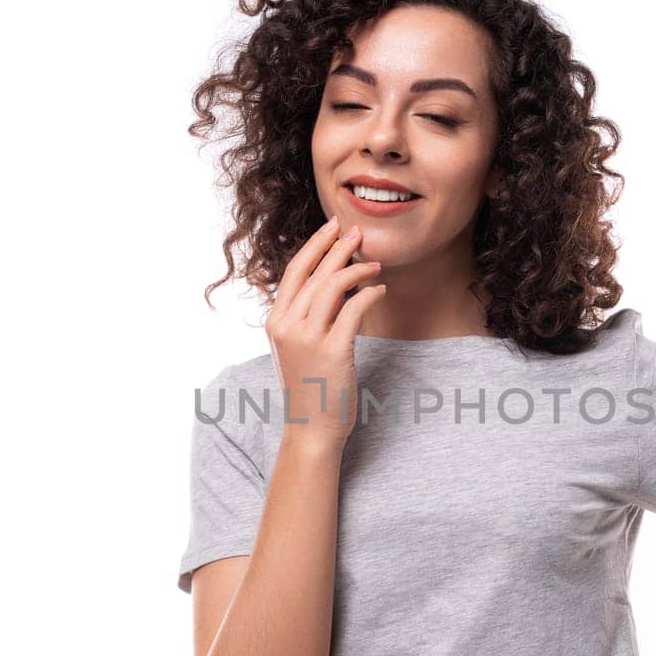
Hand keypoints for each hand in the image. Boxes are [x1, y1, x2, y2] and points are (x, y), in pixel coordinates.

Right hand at [264, 215, 385, 446]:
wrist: (312, 428)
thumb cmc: (310, 387)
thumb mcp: (298, 347)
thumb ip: (306, 317)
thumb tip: (330, 284)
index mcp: (275, 322)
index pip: (294, 272)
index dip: (315, 246)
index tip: (333, 227)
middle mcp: (287, 326)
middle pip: (314, 273)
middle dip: (337, 248)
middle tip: (358, 233)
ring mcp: (308, 338)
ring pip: (333, 287)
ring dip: (357, 269)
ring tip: (375, 265)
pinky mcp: (333, 351)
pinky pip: (354, 309)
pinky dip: (369, 294)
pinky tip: (379, 290)